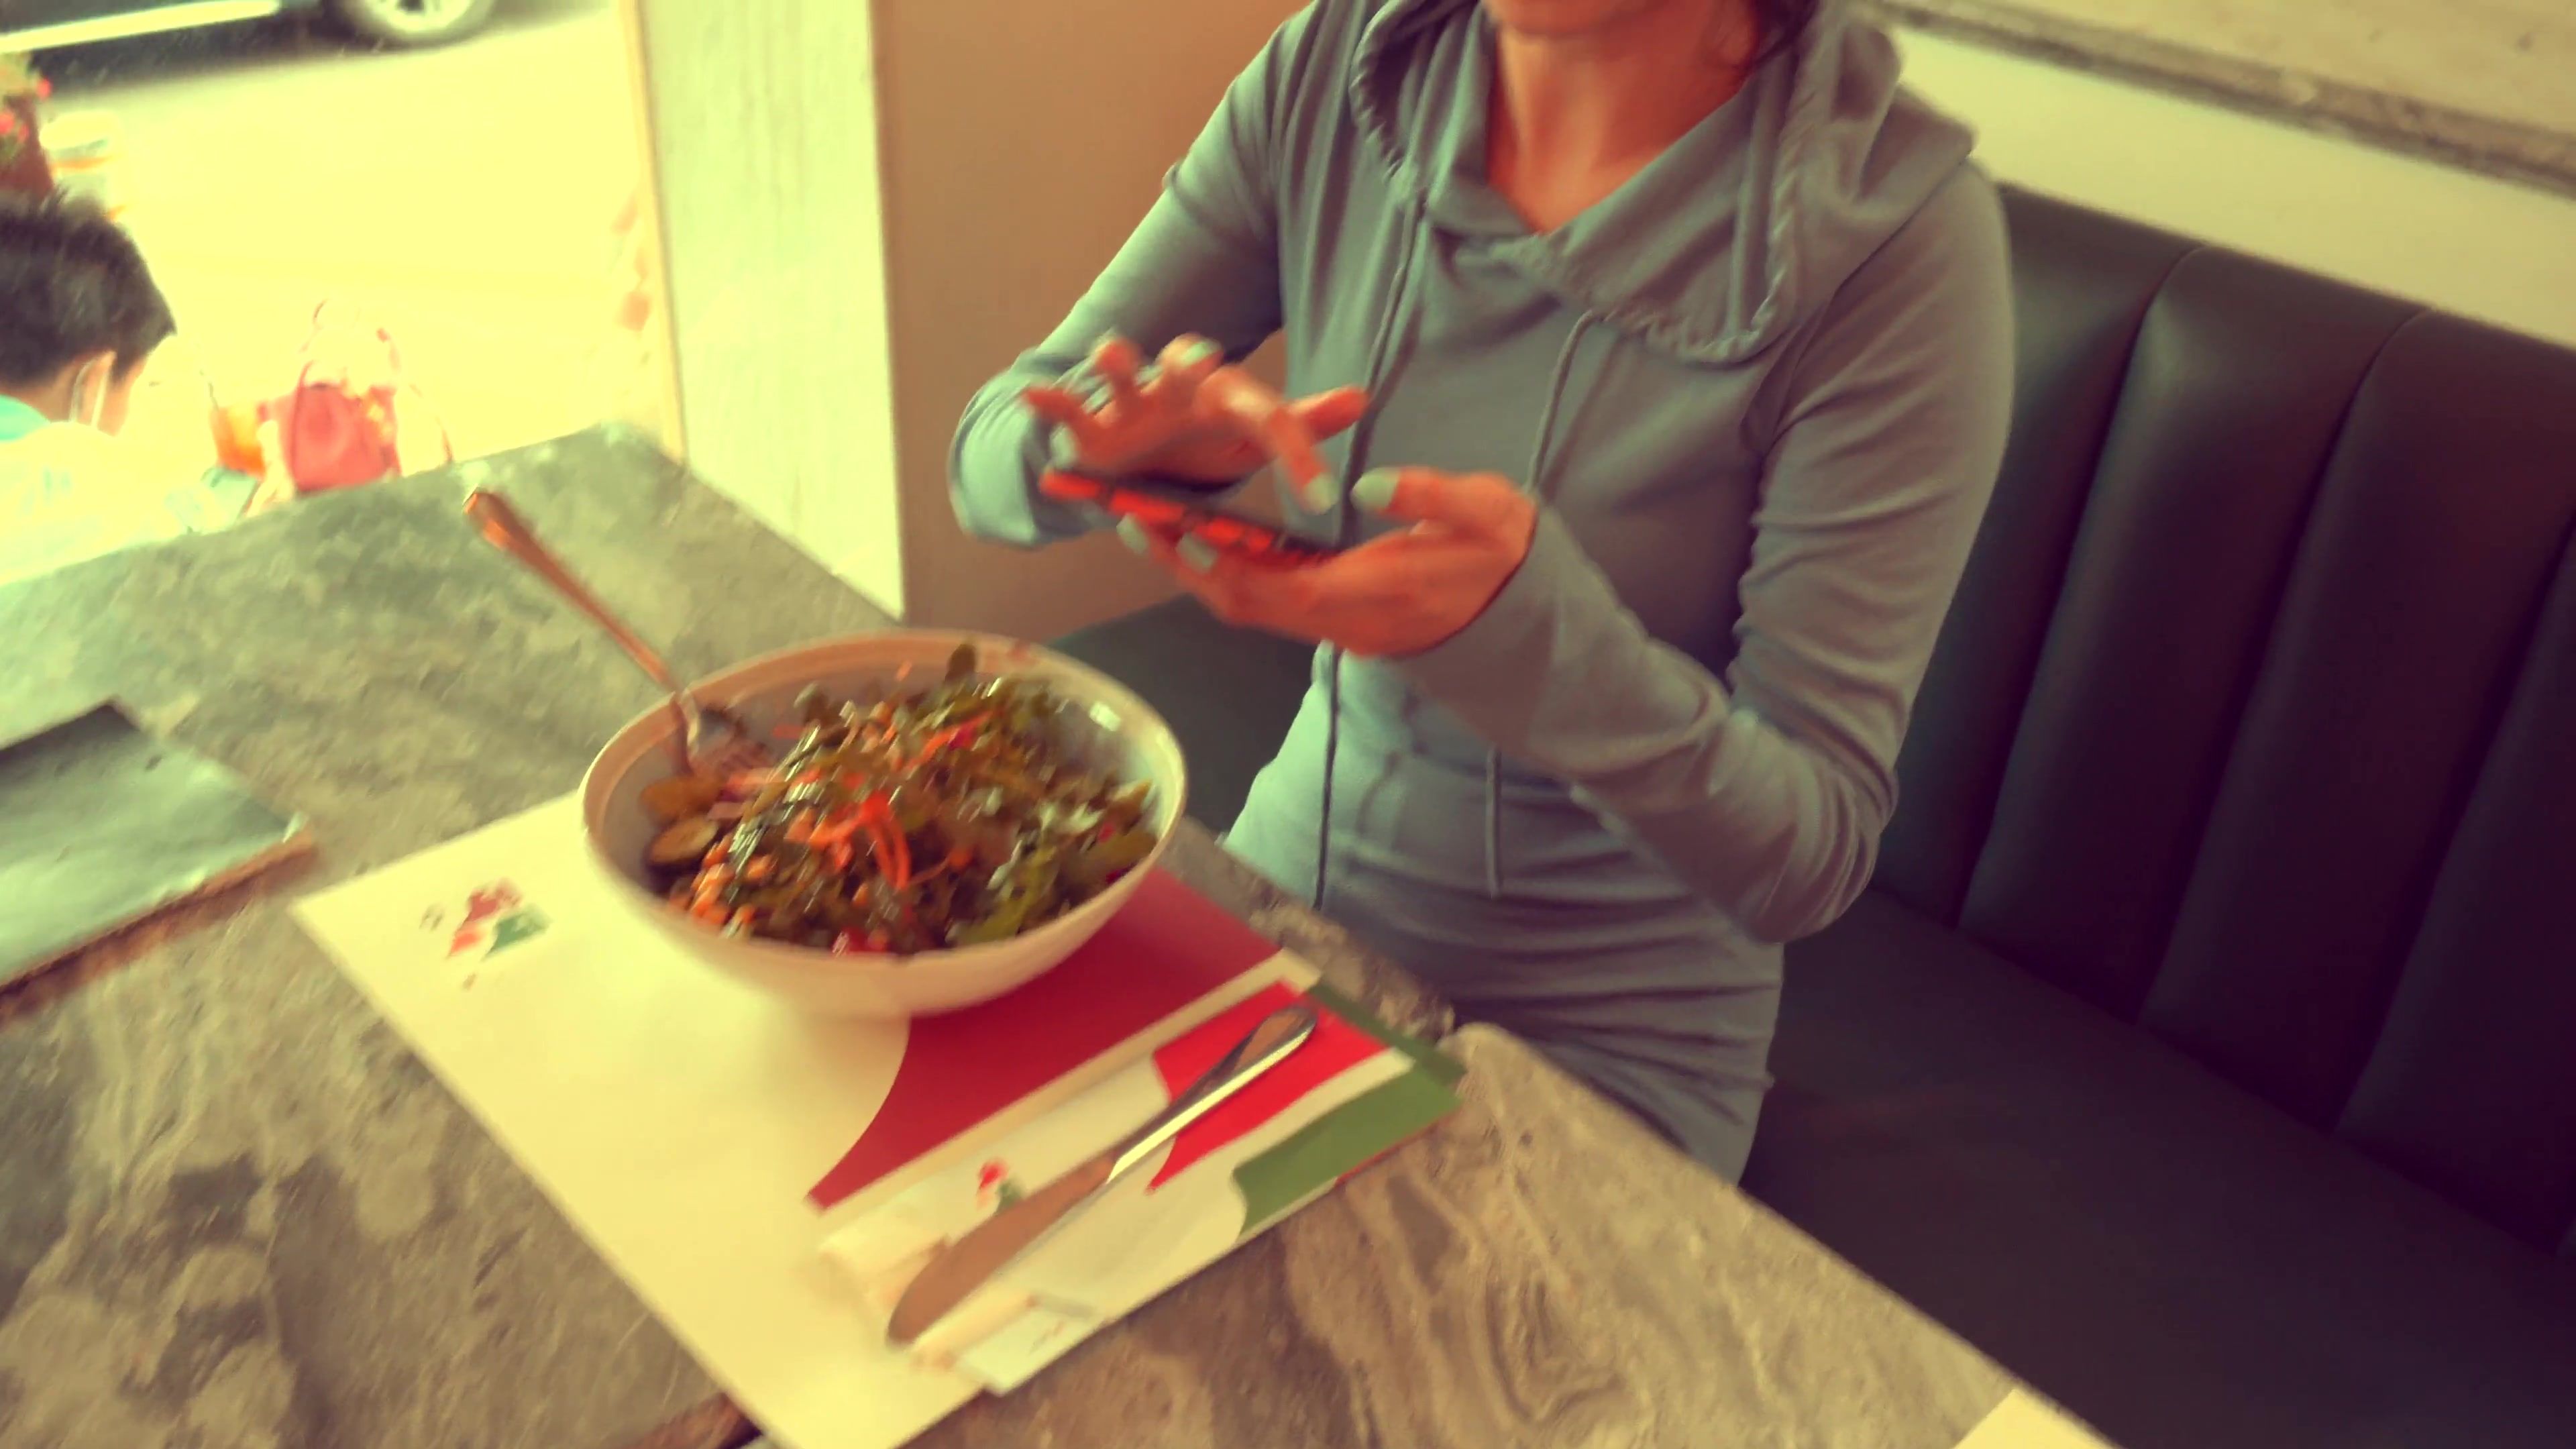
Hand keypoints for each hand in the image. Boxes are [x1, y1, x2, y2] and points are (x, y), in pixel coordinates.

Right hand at [1022, 332, 1365, 508]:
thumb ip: (1300, 424)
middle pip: (1186, 362)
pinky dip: (1051, 400)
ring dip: (1116, 360)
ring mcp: (1128, 403)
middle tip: (1206, 360)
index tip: (1323, 498)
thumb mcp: (1248, 436)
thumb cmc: (1198, 443)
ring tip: (1111, 353)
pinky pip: (1067, 406)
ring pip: (1122, 371)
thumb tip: (1360, 397)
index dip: (1296, 453)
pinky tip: (1035, 394)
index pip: (1267, 414)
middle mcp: (1176, 389)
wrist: (1132, 460)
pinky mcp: (1088, 425)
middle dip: (1192, 360)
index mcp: (1221, 395)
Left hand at [1124, 467, 1537, 657]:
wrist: (1525, 618)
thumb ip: (1431, 497)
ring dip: (1198, 572)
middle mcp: (1345, 620)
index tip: (1183, 532)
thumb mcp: (1486, 513)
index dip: (1230, 565)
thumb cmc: (1506, 555)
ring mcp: (1338, 624)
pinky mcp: (1336, 616)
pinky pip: (1269, 601)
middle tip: (1135, 521)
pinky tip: (1201, 540)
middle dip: (1188, 568)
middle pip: (1249, 605)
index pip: (1285, 589)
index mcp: (1376, 593)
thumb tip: (1369, 482)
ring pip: (1253, 607)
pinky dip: (1228, 573)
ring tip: (1150, 527)